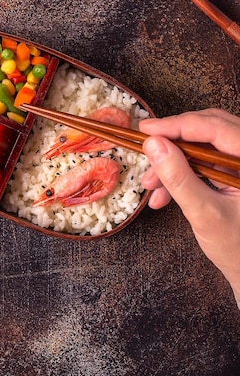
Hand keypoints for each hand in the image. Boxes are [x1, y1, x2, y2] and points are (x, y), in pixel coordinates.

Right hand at [139, 108, 239, 306]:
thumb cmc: (238, 249)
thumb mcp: (204, 213)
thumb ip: (178, 178)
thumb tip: (153, 145)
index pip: (214, 128)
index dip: (176, 125)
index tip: (146, 129)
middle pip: (208, 130)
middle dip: (173, 143)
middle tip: (146, 150)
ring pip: (202, 147)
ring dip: (173, 163)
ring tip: (150, 185)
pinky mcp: (233, 174)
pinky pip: (203, 163)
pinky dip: (181, 175)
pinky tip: (162, 195)